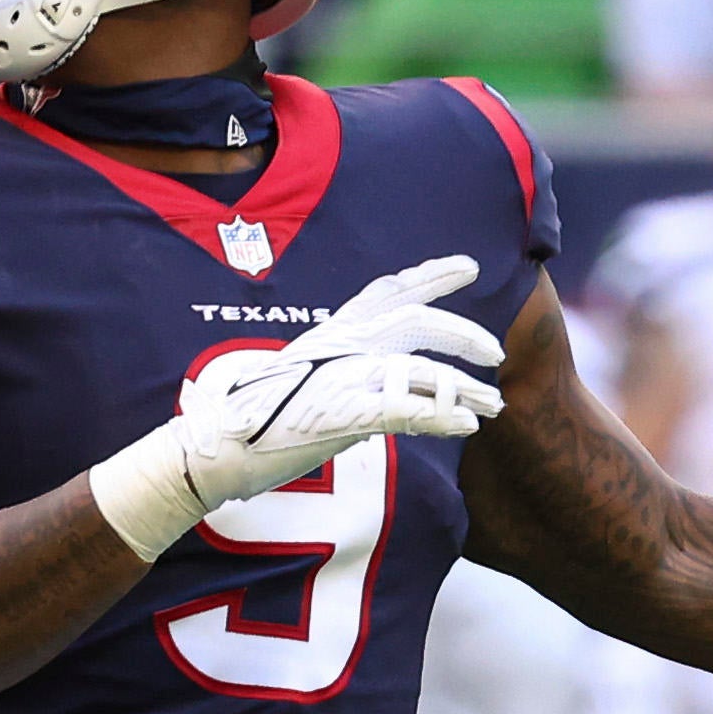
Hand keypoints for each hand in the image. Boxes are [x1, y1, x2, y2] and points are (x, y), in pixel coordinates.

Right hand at [97, 255, 502, 555]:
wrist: (217, 447)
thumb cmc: (260, 421)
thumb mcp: (312, 383)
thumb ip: (355, 377)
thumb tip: (395, 388)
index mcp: (332, 334)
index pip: (387, 292)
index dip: (429, 275)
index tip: (468, 266)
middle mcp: (341, 346)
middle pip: (415, 321)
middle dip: (463, 332)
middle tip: (496, 352)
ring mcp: (343, 376)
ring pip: (422, 367)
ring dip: (466, 387)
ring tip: (495, 405)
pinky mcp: (345, 411)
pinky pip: (409, 406)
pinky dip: (443, 413)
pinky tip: (467, 424)